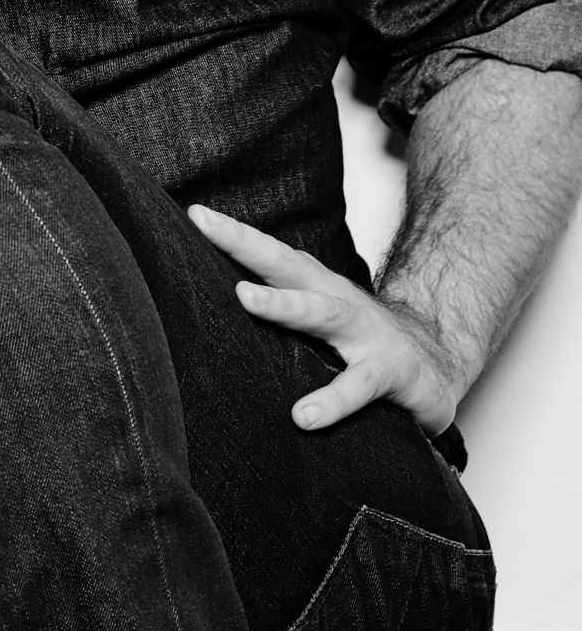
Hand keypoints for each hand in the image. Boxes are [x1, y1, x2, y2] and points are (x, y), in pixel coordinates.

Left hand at [187, 204, 466, 434]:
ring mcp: (365, 333)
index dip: (231, 235)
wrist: (437, 365)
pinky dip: (331, 401)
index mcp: (314, 288)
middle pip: (285, 265)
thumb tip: (208, 308)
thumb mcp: (315, 321)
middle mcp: (335, 300)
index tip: (193, 214)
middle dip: (243, 243)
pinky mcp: (389, 372)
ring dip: (282, 304)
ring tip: (244, 297)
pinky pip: (358, 386)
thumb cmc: (360, 342)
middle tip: (203, 223)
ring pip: (322, 312)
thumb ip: (275, 309)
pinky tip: (303, 416)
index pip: (267, 256)